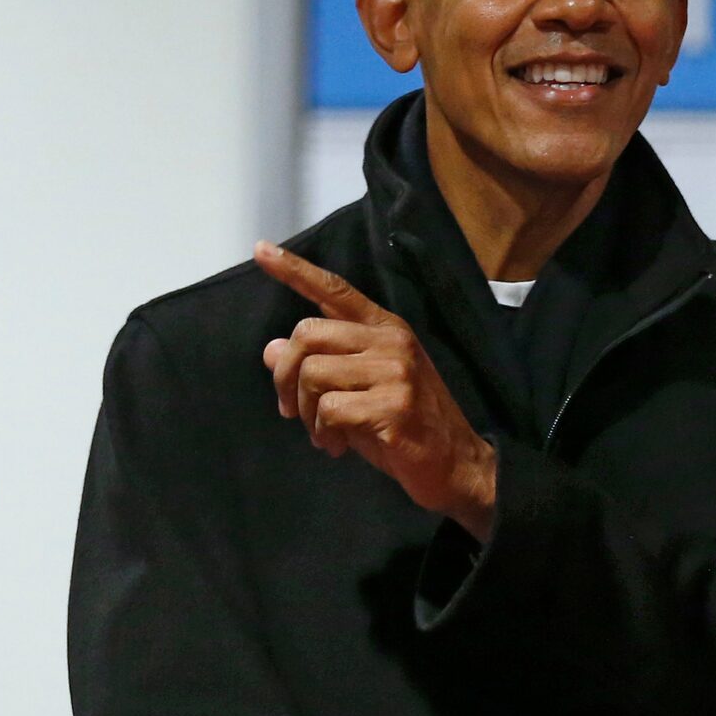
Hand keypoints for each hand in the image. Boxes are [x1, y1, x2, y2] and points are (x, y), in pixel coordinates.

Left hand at [253, 241, 497, 539]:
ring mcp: (396, 372)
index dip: (295, 270)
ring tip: (322, 434)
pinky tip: (337, 446)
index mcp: (385, 328)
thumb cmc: (404, 426)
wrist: (455, 465)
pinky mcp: (394, 407)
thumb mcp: (358, 390)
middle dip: (286, 377)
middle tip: (291, 410)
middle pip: (308, 335)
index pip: (335, 290)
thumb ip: (319, 366)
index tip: (261, 250)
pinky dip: (322, 433)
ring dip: (305, 413)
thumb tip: (272, 350)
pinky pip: (330, 410)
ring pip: (313, 374)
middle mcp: (392, 341)